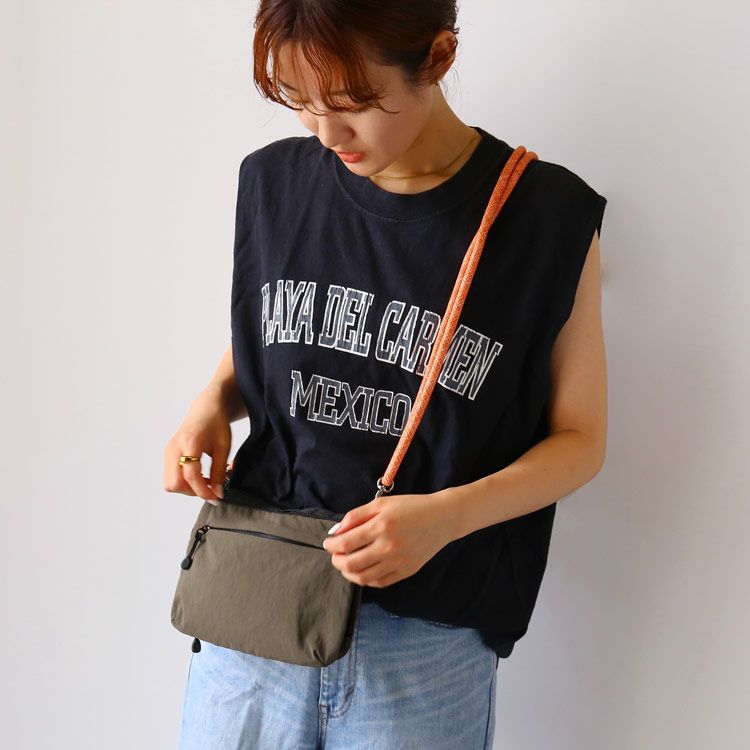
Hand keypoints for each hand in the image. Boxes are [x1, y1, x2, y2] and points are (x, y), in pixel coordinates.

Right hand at [163, 385, 232, 504]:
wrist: (206, 409)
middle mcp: (174, 448)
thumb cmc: (217, 424)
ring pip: (169, 483)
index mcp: (190, 443)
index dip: (204, 491)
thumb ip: (219, 471)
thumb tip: (217, 494)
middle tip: (210, 489)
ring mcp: (168, 451)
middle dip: (193, 492)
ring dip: (187, 488)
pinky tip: (197, 476)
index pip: (191, 476)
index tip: (216, 498)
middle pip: (175, 483)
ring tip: (205, 481)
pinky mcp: (167, 454)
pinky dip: (182, 482)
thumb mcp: (223, 448)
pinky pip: (170, 476)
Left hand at [321, 491, 456, 587]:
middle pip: (351, 564)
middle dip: (336, 561)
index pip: (346, 543)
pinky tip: (363, 570)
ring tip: (346, 564)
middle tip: (335, 555)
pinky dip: (366, 579)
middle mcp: (388, 547)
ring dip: (348, 572)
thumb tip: (335, 531)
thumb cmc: (411, 507)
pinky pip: (379, 583)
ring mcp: (398, 562)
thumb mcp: (381, 504)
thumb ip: (356, 516)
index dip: (331, 545)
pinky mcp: (406, 572)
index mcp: (381, 527)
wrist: (442, 518)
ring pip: (363, 578)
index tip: (328, 543)